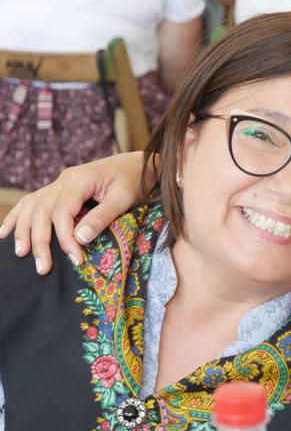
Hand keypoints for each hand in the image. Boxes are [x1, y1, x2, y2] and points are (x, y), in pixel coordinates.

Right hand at [0, 152, 152, 273]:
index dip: (65, 238)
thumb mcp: (125, 198)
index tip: (75, 259)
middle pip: (42, 211)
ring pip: (32, 205)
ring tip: (21, 253)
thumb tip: (80, 239)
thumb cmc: (134, 179)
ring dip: (24, 230)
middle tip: (43, 267)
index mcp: (80, 180)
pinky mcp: (60, 187)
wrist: (138, 163)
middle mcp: (65, 179)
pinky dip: (18, 216)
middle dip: (39, 241)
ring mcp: (60, 182)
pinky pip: (33, 201)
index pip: (62, 213)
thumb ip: (102, 216)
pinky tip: (5, 232)